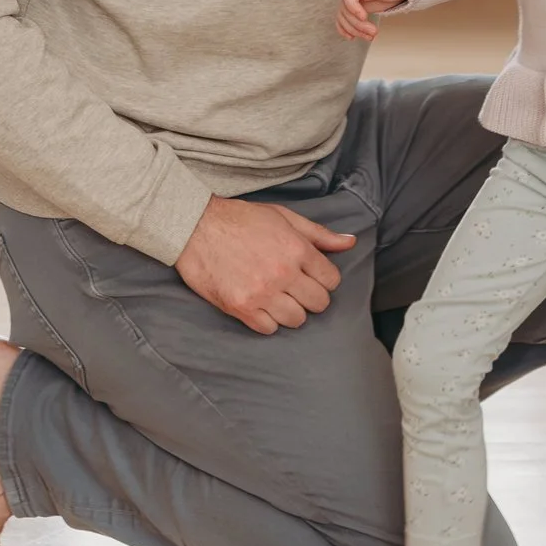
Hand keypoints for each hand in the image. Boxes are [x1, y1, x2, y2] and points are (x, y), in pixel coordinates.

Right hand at [175, 193, 355, 334]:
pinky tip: (259, 303)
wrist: (194, 226)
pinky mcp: (241, 308)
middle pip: (318, 304)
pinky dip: (267, 320)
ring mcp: (262, 293)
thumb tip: (351, 242)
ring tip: (276, 295)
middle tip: (294, 286)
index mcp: (296, 248)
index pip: (331, 280)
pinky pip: (269, 329)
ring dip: (290, 310)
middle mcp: (283, 273)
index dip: (323, 278)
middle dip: (310, 296)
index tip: (310, 275)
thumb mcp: (283, 216)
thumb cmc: (240, 219)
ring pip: (296, 320)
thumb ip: (319, 233)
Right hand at [337, 0, 412, 45]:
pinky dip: (345, 29)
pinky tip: (351, 37)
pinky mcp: (356, 7)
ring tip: (370, 37)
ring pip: (344, 15)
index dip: (352, 6)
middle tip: (373, 32)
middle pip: (345, 7)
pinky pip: (344, 18)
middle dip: (357, 23)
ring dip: (354, 29)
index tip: (364, 17)